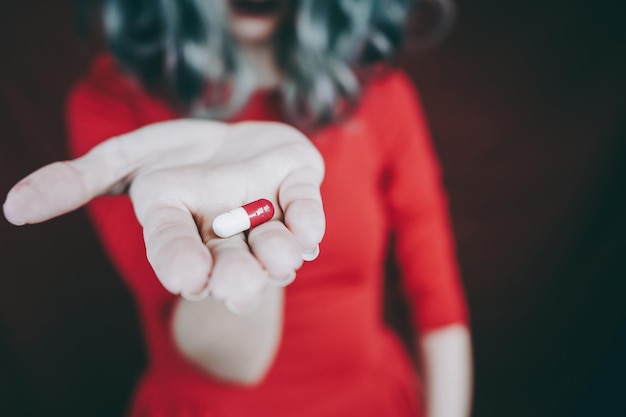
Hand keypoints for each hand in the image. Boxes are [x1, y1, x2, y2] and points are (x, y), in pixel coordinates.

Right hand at [3, 120, 324, 310]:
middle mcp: (226, 234)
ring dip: (279, 255)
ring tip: (281, 255)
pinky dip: (308, 222)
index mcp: (183, 228)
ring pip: (274, 247)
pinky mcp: (299, 191)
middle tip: (237, 287)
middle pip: (230, 265)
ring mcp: (267, 214)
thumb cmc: (180, 155)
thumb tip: (12, 207)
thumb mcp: (126, 160)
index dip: (179, 262)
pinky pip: (307, 211)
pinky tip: (307, 232)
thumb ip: (78, 181)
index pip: (174, 249)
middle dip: (235, 278)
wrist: (239, 140)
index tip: (188, 276)